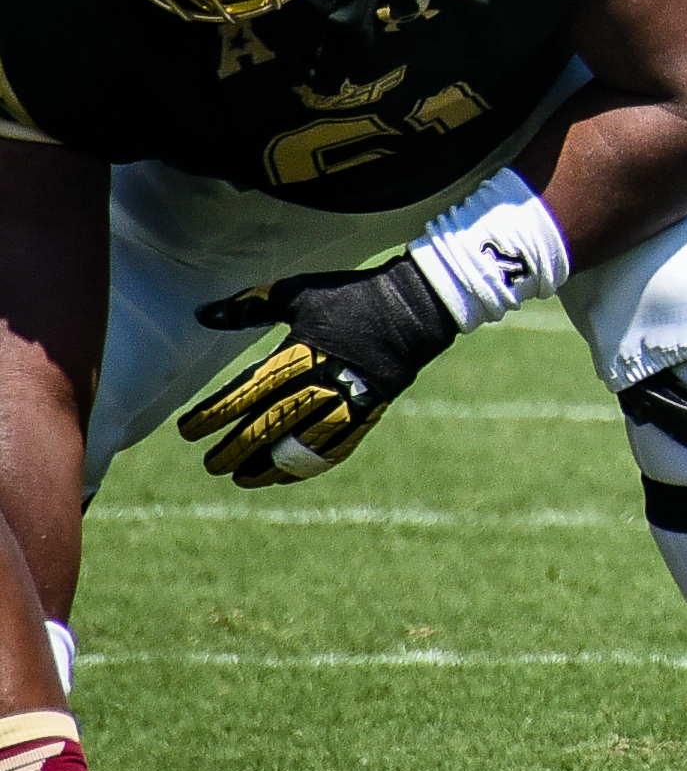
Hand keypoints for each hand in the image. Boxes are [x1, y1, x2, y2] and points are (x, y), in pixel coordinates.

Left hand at [176, 258, 463, 483]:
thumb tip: (203, 314)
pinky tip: (284, 476)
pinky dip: (306, 466)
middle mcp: (321, 381)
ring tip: (239, 478)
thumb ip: (250, 306)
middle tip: (210, 464)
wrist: (414, 306)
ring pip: (299, 444)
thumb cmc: (350, 296)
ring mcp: (347, 400)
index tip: (188, 431)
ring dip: (266, 465)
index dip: (215, 414)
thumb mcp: (297, 292)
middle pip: (269, 425)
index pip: (246, 392)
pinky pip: (334, 447)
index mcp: (299, 353)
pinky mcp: (367, 411)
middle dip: (235, 448)